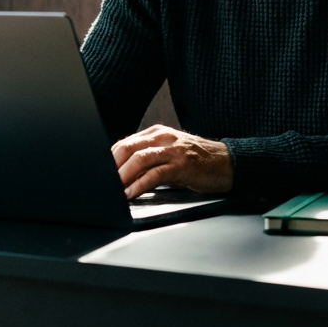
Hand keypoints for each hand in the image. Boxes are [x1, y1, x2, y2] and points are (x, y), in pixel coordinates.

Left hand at [111, 125, 233, 198]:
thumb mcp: (169, 153)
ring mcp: (173, 150)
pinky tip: (132, 193)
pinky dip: (140, 185)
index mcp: (157, 133)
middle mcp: (163, 137)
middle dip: (112, 167)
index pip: (125, 143)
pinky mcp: (182, 165)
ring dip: (123, 176)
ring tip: (115, 189)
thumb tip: (122, 172)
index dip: (109, 159)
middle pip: (128, 148)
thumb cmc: (196, 161)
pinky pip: (155, 174)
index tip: (100, 173)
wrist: (227, 163)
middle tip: (103, 182)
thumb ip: (148, 157)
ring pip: (139, 159)